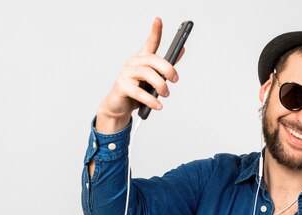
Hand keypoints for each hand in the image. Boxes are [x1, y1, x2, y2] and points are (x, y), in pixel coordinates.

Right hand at [96, 17, 182, 133]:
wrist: (119, 107)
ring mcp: (126, 74)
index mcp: (142, 60)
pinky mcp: (121, 86)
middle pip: (152, 59)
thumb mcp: (154, 78)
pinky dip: (151, 100)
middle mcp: (133, 63)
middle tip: (175, 79)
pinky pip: (139, 92)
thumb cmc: (137, 91)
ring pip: (146, 74)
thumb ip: (166, 66)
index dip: (154, 31)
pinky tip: (158, 105)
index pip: (150, 43)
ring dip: (160, 85)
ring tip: (166, 94)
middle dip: (167, 69)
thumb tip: (181, 50)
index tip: (158, 20)